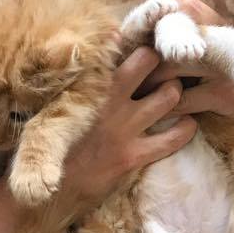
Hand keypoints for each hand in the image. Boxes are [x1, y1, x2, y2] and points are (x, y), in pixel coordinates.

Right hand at [59, 47, 196, 212]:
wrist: (45, 190)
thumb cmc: (53, 143)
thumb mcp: (58, 106)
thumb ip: (80, 81)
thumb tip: (98, 48)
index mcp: (89, 85)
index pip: (119, 50)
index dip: (140, 44)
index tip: (152, 42)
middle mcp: (108, 100)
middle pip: (150, 63)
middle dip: (164, 62)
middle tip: (171, 66)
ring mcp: (123, 128)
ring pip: (168, 97)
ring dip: (176, 93)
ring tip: (175, 94)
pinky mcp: (133, 155)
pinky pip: (172, 138)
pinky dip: (186, 129)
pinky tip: (188, 124)